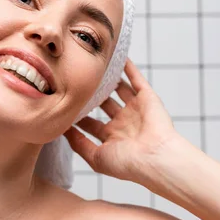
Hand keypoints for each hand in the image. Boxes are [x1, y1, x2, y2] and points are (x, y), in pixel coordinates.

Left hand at [64, 58, 182, 183]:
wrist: (155, 158)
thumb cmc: (127, 163)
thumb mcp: (96, 158)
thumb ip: (79, 144)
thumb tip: (63, 130)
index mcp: (113, 138)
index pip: (91, 124)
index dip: (78, 115)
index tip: (64, 103)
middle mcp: (124, 123)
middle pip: (103, 104)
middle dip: (91, 94)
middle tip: (75, 81)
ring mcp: (136, 110)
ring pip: (119, 90)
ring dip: (108, 79)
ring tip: (94, 66)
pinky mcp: (148, 98)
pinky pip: (136, 79)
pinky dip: (128, 67)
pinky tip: (117, 56)